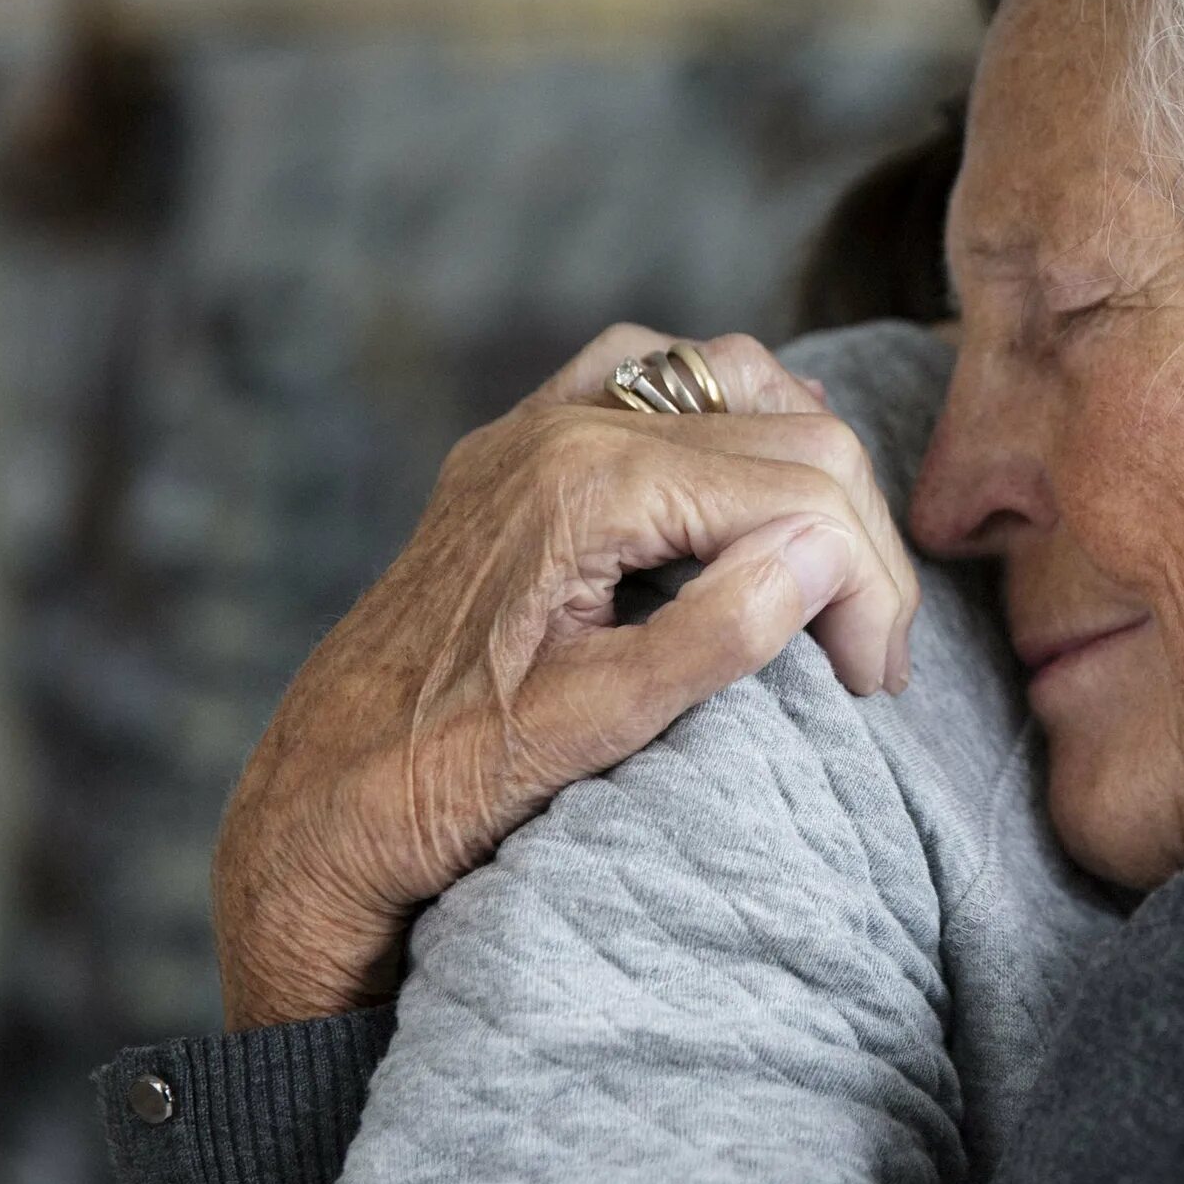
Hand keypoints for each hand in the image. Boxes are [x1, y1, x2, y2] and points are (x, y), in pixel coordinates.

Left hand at [211, 325, 920, 1028]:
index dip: (868, 585)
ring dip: (806, 473)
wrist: (312, 804)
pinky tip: (748, 492)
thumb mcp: (595, 730)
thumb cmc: (439, 783)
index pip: (804, 490)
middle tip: (867, 663)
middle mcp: (564, 428)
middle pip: (794, 435)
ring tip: (826, 582)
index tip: (871, 686)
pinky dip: (728, 419)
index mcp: (589, 486)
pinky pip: (657, 378)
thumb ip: (717, 633)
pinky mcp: (522, 450)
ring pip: (738, 381)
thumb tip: (822, 552)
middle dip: (855, 544)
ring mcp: (537, 428)